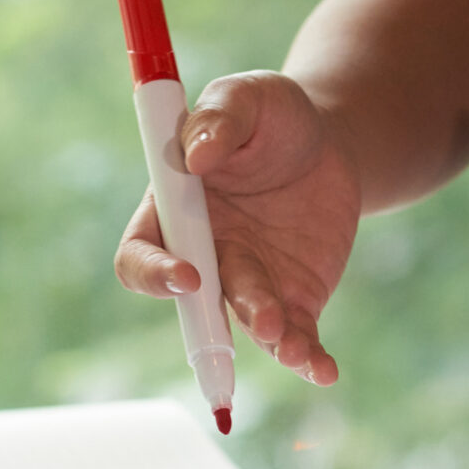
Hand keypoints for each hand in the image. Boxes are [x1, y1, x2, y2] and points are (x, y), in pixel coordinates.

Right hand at [112, 72, 362, 384]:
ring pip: (249, 325)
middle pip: (199, 301)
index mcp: (173, 211)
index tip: (188, 274)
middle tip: (264, 320)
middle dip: (227, 313)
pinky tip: (324, 371)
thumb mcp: (247, 97)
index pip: (140, 255)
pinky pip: (296, 337)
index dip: (154, 273)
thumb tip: (198, 153)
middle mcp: (205, 256)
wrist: (328, 141)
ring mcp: (249, 283)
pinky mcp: (294, 299)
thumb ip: (219, 118)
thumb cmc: (272, 114)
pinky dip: (307, 358)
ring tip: (297, 348)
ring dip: (271, 340)